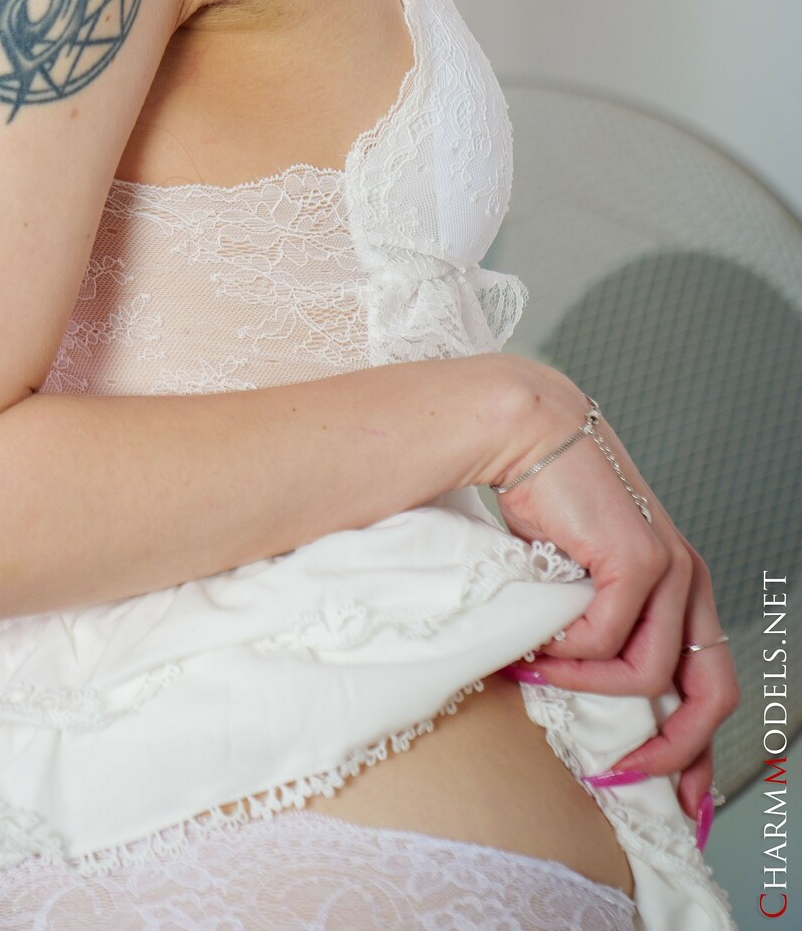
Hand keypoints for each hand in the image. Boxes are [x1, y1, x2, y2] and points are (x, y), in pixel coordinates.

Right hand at [488, 375, 740, 826]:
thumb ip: (596, 631)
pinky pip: (604, 639)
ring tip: (540, 677)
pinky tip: (535, 636)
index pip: (713, 686)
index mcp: (684, 586)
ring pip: (646, 673)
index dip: (700, 753)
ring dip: (587, 690)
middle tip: (620, 772)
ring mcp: (670, 566)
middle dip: (671, 750)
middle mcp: (690, 578)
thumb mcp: (581, 583)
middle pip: (712, 695)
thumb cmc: (545, 504)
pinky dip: (565, 652)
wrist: (527, 434)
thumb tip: (582, 705)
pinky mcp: (638, 557)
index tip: (679, 805)